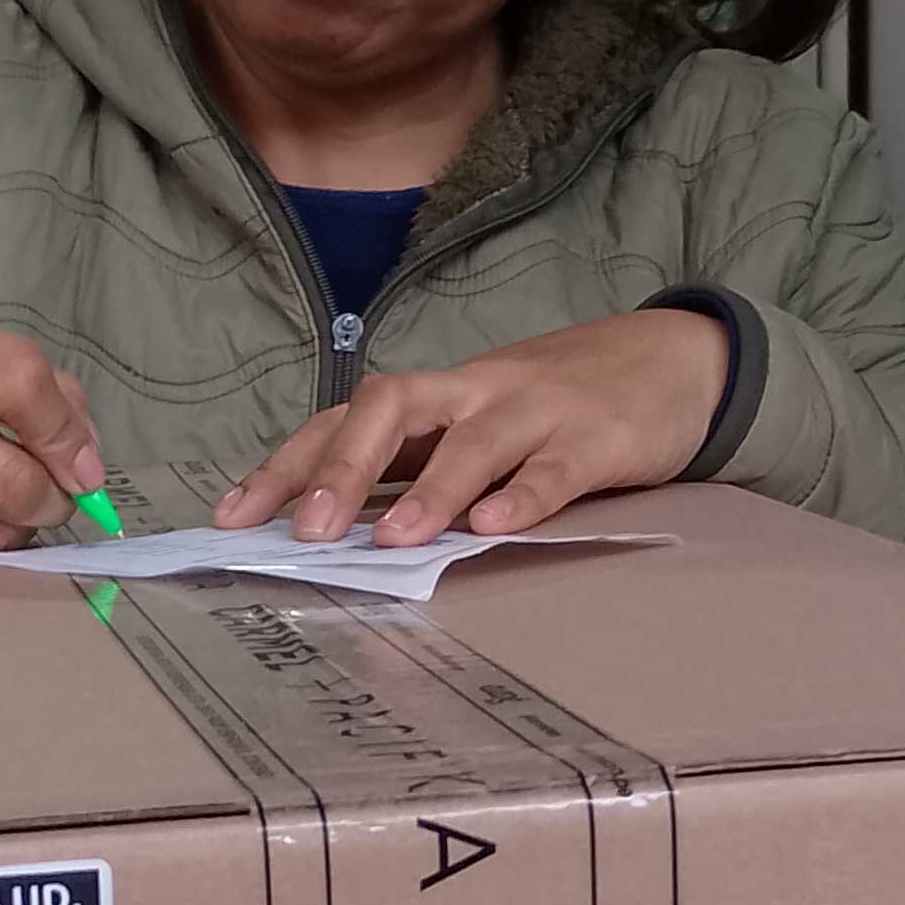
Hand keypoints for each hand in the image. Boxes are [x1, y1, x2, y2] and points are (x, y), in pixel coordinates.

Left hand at [216, 309, 728, 547]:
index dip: (285, 464)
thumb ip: (420, 471)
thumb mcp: (479, 429)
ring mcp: (536, 411)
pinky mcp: (596, 439)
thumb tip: (334, 534)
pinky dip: (521, 497)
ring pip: (471, 440)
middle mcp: (473, 394)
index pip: (342, 419)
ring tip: (389, 543)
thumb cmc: (556, 410)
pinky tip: (491, 529)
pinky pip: (553, 469)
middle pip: (389, 405)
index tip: (231, 518)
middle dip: (339, 468)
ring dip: (427, 491)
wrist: (673, 361)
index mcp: (436, 398)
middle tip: (303, 532)